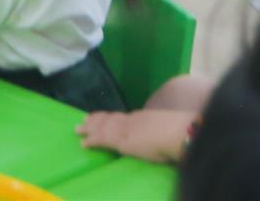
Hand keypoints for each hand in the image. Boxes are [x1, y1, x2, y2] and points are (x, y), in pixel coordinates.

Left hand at [76, 109, 193, 163]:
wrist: (179, 134)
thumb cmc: (180, 135)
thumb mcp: (168, 131)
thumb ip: (162, 133)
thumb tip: (164, 138)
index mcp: (144, 117)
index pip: (123, 117)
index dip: (111, 117)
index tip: (103, 118)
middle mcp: (133, 119)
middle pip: (110, 118)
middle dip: (96, 119)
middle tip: (84, 121)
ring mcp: (126, 128)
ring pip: (102, 126)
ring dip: (89, 128)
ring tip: (78, 130)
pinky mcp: (121, 139)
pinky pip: (101, 138)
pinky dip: (92, 140)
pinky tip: (84, 143)